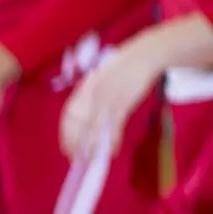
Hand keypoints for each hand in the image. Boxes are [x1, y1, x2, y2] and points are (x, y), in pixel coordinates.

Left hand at [60, 34, 163, 161]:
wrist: (146, 53)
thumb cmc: (125, 69)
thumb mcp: (103, 81)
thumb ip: (94, 98)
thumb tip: (89, 121)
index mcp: (85, 87)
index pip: (69, 114)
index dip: (66, 133)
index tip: (66, 148)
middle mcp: (92, 93)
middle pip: (78, 123)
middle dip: (76, 143)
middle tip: (77, 159)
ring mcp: (106, 96)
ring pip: (94, 126)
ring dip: (92, 146)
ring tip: (91, 160)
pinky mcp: (123, 100)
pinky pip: (114, 124)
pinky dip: (112, 139)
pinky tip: (112, 150)